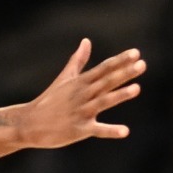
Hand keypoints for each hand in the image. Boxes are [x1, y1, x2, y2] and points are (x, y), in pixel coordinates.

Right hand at [19, 39, 145, 147]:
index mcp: (81, 82)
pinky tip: (125, 131)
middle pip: (107, 81)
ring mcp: (81, 111)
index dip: (121, 60)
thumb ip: (78, 60)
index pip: (104, 68)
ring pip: (104, 101)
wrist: (29, 123)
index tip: (136, 53)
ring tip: (137, 88)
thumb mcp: (64, 78)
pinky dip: (111, 130)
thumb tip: (86, 41)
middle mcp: (83, 94)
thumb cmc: (49, 100)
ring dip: (120, 95)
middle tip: (142, 64)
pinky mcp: (79, 129)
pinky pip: (98, 130)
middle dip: (125, 73)